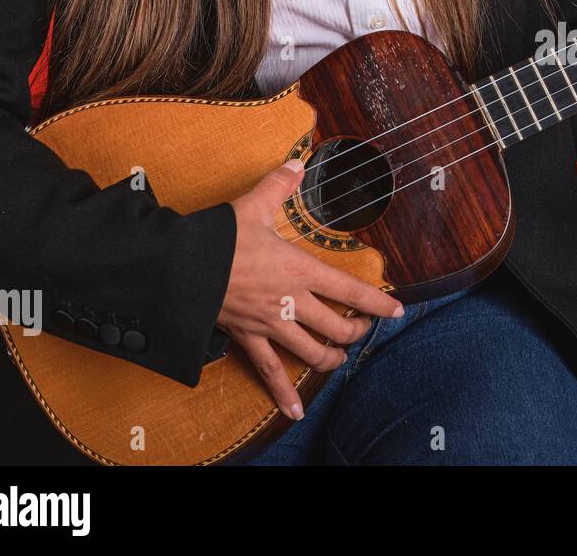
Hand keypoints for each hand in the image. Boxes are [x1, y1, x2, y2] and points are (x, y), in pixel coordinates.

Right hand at [220, 159, 403, 419]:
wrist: (177, 268)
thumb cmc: (218, 238)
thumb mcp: (252, 206)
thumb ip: (280, 184)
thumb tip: (297, 163)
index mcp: (300, 270)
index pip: (351, 290)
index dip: (378, 303)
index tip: (398, 310)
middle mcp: (291, 302)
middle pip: (338, 328)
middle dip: (357, 330)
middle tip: (364, 326)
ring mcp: (271, 324)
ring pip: (313, 352)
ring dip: (332, 357)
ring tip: (341, 355)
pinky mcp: (248, 338)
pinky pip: (269, 371)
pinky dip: (284, 394)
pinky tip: (295, 412)